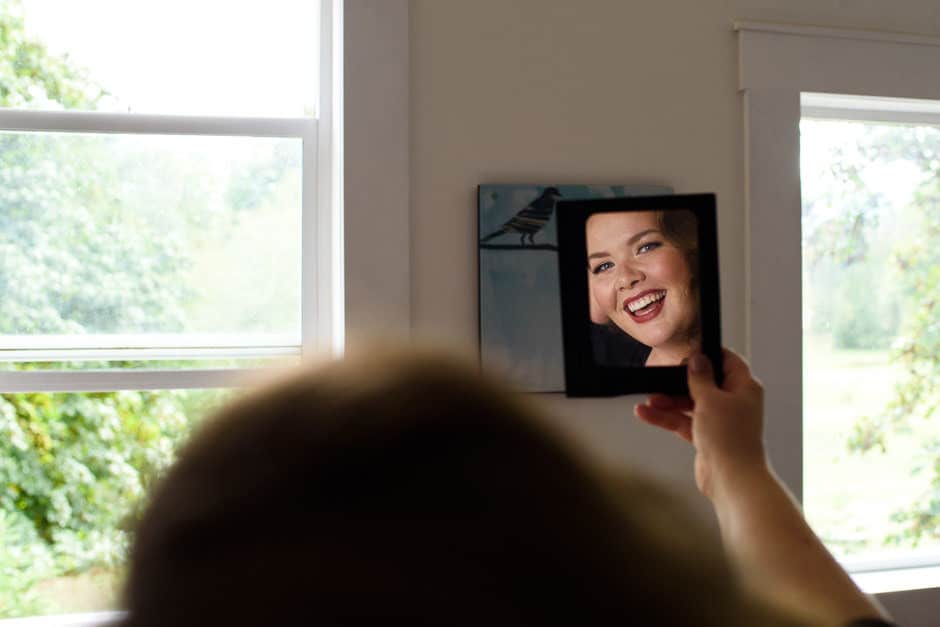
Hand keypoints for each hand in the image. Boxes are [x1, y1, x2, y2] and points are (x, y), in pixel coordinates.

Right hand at [634, 349, 767, 499]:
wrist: (731, 479)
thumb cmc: (730, 440)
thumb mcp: (711, 400)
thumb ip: (700, 378)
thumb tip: (697, 360)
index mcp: (744, 388)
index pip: (728, 361)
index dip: (708, 355)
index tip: (688, 352)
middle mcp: (734, 402)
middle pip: (704, 383)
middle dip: (679, 382)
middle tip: (661, 378)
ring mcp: (720, 420)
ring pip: (690, 403)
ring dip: (669, 401)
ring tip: (648, 399)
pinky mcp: (707, 436)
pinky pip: (684, 421)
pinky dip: (667, 418)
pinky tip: (647, 414)